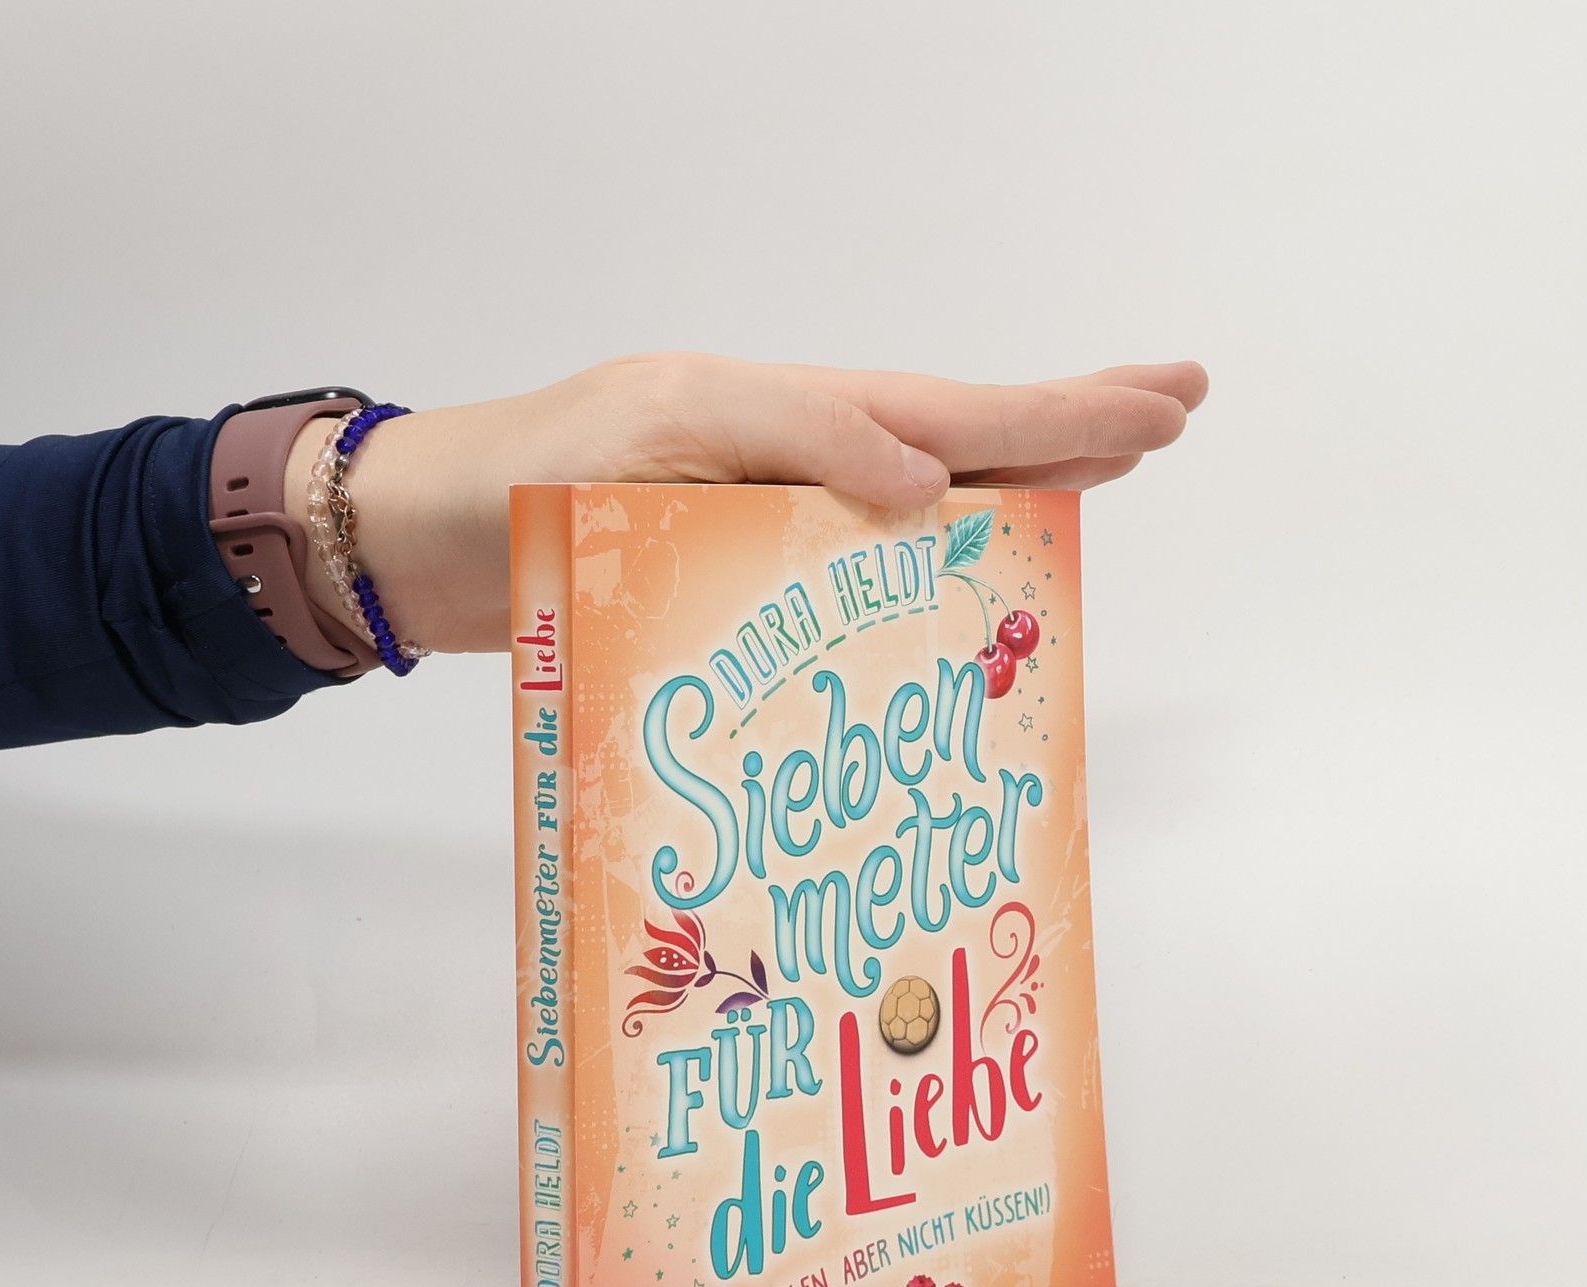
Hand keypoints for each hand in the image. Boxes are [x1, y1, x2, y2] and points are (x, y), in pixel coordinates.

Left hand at [287, 353, 1207, 656]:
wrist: (414, 545)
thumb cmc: (516, 480)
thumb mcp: (652, 433)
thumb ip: (795, 440)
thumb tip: (930, 474)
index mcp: (781, 415)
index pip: (949, 410)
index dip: (1060, 414)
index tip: (1164, 402)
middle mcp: (789, 465)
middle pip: (953, 442)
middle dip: (1065, 430)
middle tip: (1172, 417)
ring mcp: (764, 522)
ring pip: (916, 506)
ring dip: (1011, 491)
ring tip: (1104, 474)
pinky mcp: (731, 583)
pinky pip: (851, 578)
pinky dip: (920, 576)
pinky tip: (961, 578)